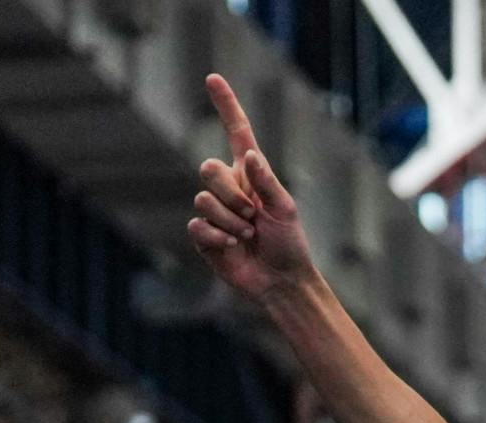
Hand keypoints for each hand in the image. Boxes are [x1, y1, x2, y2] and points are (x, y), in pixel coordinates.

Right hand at [188, 73, 317, 302]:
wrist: (281, 281)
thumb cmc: (289, 244)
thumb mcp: (284, 209)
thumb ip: (266, 181)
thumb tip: (248, 155)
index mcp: (251, 175)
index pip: (236, 132)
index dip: (226, 105)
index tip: (213, 78)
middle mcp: (230, 188)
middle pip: (208, 168)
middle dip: (231, 195)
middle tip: (254, 217)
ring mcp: (214, 211)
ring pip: (203, 199)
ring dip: (230, 221)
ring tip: (248, 236)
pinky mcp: (203, 235)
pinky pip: (197, 225)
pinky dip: (217, 237)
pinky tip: (233, 247)